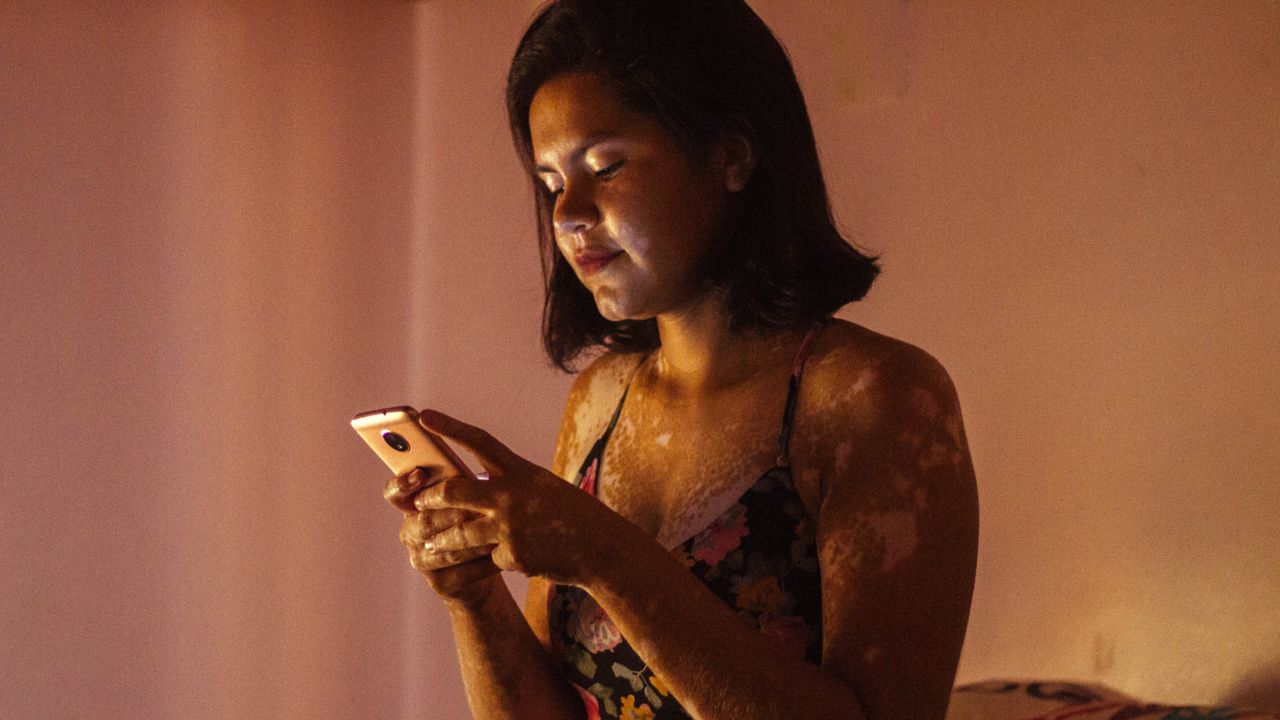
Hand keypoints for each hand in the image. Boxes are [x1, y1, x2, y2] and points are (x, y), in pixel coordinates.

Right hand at [384, 466, 501, 604]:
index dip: (402, 484)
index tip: (419, 475)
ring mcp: (422, 560)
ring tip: (494, 534)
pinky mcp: (440, 583)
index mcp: (412, 507)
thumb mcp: (468, 498)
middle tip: (471, 510)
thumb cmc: (476, 520)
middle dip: (449, 516)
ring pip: (445, 550)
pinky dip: (484, 562)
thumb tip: (474, 474)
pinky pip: (462, 572)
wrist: (484, 566)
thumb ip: (462, 485)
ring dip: (472, 542)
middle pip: (423, 522)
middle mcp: (410, 533)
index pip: (394, 493)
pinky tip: (501, 553)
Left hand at [411, 407, 621, 586]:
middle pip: (453, 492)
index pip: (479, 441)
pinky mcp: (512, 555)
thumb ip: (511, 484)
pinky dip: (490, 559)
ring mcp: (510, 526)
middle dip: (429, 499)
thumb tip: (476, 488)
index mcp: (521, 471)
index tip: (423, 417)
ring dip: (441, 539)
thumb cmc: (573, 514)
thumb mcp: (543, 486)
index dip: (450, 427)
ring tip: (429, 542)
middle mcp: (512, 495)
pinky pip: (487, 558)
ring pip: (458, 533)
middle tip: (419, 502)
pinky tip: (500, 561)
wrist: (602, 547)